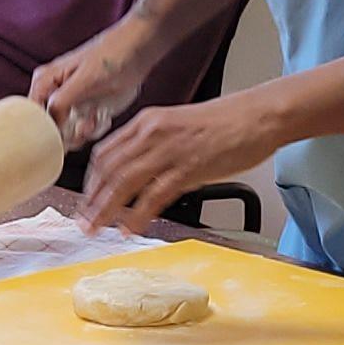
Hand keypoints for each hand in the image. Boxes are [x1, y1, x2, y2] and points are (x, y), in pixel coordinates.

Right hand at [33, 15, 156, 146]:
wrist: (138, 52)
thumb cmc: (111, 57)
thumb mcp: (85, 79)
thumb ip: (61, 101)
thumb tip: (47, 124)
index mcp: (44, 82)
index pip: (32, 115)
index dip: (45, 130)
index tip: (64, 132)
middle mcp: (52, 94)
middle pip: (48, 129)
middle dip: (68, 133)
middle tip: (86, 124)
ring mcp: (70, 105)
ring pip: (66, 134)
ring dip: (84, 132)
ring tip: (97, 117)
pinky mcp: (85, 112)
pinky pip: (82, 132)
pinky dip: (94, 129)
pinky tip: (103, 116)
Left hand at [78, 82, 286, 232]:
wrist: (259, 115)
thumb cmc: (227, 122)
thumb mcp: (179, 125)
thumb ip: (156, 144)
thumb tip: (140, 171)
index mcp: (148, 121)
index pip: (105, 152)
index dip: (90, 180)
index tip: (86, 199)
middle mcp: (152, 133)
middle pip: (108, 170)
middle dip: (91, 200)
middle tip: (84, 221)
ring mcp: (168, 151)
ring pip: (123, 183)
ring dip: (106, 210)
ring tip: (97, 229)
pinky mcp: (187, 168)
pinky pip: (154, 196)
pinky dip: (138, 215)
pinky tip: (131, 228)